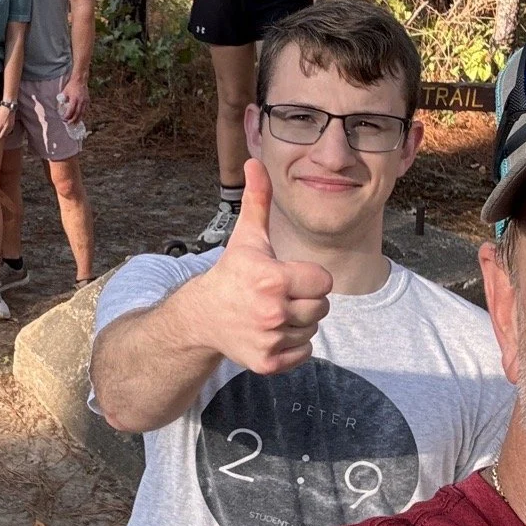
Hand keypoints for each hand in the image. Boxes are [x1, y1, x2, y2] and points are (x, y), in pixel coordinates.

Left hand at [0, 102, 16, 142]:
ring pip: (5, 134)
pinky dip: (6, 132)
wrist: (9, 107)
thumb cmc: (1, 111)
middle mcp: (5, 127)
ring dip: (1, 135)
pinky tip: (4, 130)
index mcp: (0, 124)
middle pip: (0, 136)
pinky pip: (9, 132)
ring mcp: (9, 126)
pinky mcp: (12, 125)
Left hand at [59, 73, 89, 125]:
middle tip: (69, 124)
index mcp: (74, 99)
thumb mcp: (64, 92)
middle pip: (77, 114)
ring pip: (82, 113)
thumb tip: (59, 107)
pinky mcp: (87, 101)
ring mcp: (85, 101)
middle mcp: (81, 101)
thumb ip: (62, 99)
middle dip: (73, 120)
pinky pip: (84, 109)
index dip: (67, 116)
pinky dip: (81, 114)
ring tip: (75, 123)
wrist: (80, 80)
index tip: (64, 119)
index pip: (71, 111)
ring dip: (78, 119)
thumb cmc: (71, 85)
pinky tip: (79, 117)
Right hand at [187, 159, 331, 375]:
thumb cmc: (232, 273)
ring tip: (272, 312)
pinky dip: (293, 345)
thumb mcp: (247, 236)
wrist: (202, 316)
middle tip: (279, 295)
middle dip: (305, 299)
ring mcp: (270, 340)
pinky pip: (304, 353)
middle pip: (321, 306)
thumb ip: (258, 199)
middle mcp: (272, 311)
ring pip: (312, 329)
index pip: (322, 281)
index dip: (308, 277)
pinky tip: (271, 331)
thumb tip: (253, 162)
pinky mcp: (268, 363)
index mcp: (272, 278)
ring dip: (298, 321)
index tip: (287, 275)